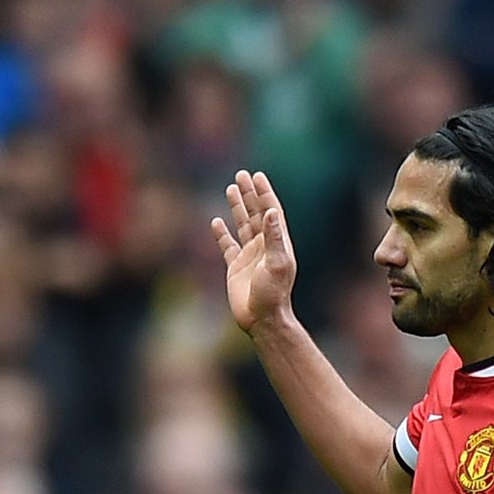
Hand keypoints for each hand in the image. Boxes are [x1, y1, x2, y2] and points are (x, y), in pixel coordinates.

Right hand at [211, 171, 296, 333]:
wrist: (261, 319)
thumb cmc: (273, 293)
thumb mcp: (277, 263)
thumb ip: (273, 238)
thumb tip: (270, 211)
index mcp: (277, 242)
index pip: (271, 211)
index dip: (264, 193)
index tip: (257, 176)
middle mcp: (264, 246)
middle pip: (256, 213)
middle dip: (249, 194)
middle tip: (241, 175)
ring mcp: (249, 255)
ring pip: (242, 225)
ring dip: (237, 207)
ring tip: (230, 189)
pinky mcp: (236, 267)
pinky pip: (227, 245)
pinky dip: (222, 233)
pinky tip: (216, 222)